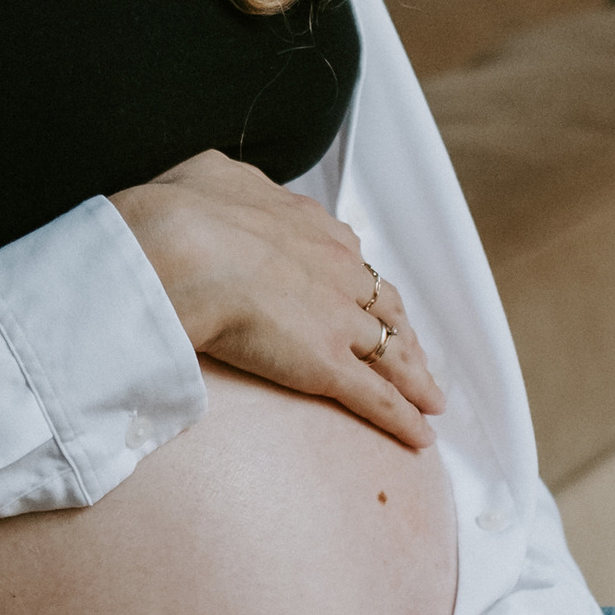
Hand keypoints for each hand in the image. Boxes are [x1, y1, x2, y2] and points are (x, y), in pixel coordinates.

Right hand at [109, 150, 444, 450]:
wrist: (183, 249)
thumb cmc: (186, 213)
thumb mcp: (212, 179)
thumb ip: (232, 186)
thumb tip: (228, 185)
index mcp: (313, 228)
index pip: (352, 262)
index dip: (363, 286)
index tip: (368, 301)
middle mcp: (339, 271)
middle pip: (385, 306)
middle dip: (402, 332)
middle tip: (412, 353)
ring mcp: (339, 319)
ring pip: (392, 353)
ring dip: (415, 378)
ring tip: (431, 399)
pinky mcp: (330, 364)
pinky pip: (376, 397)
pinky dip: (402, 418)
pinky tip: (420, 435)